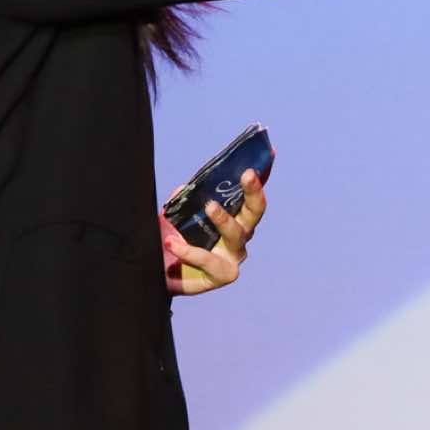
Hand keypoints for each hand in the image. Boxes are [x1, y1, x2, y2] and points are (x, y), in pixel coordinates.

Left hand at [160, 168, 265, 295]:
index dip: (262, 175)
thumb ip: (181, 201)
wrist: (159, 275)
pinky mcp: (222, 274)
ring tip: (209, 207)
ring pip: (237, 234)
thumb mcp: (173, 215)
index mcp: (234, 217)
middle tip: (247, 175)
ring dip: (224, 219)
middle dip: (253, 192)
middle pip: (255, 212)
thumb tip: (186, 187)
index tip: (270, 153)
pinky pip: (208, 260)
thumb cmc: (172, 241)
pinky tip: (172, 243)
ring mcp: (234, 255)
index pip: (250, 194)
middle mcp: (240, 234)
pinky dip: (190, 251)